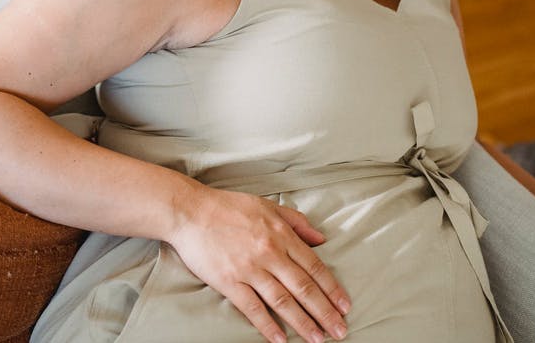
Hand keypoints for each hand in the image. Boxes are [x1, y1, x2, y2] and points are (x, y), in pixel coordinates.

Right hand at [167, 186, 349, 342]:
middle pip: (304, 287)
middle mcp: (269, 252)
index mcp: (281, 234)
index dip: (332, 288)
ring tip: (317, 339)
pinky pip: (253, 308)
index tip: (345, 306)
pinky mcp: (229, 281)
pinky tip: (280, 339)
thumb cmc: (228, 207)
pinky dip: (268, 325)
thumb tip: (321, 238)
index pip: (314, 266)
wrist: (190, 211)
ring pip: (283, 300)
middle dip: (325, 312)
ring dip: (303, 322)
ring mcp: (249, 269)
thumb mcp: (267, 206)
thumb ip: (296, 221)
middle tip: (340, 331)